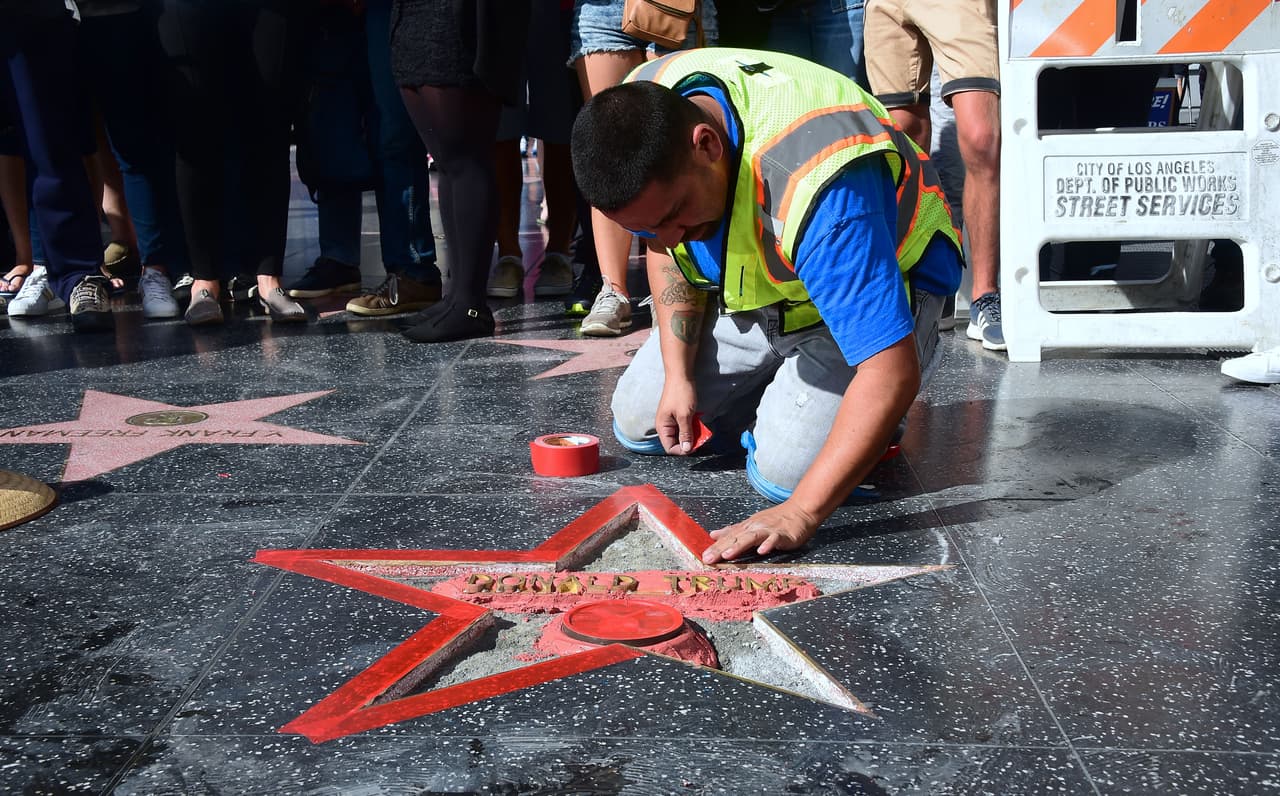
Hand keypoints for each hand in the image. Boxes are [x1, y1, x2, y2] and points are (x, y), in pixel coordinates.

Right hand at [655, 378, 697, 454]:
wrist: (681, 375)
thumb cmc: (680, 393)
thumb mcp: (685, 416)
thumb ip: (686, 434)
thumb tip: (686, 449)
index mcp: (662, 427)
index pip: (670, 448)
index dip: (682, 450)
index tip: (696, 446)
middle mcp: (665, 425)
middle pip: (677, 442)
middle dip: (690, 441)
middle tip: (702, 437)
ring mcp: (671, 420)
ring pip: (683, 434)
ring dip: (693, 433)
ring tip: (702, 429)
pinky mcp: (678, 415)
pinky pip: (685, 426)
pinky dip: (693, 425)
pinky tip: (699, 421)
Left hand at [701, 501, 820, 563]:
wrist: (799, 510)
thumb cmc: (776, 519)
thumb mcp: (751, 524)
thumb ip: (732, 531)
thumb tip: (713, 534)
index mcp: (747, 527)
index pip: (728, 537)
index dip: (715, 547)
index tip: (703, 557)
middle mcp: (755, 527)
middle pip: (735, 538)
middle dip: (721, 549)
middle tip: (708, 559)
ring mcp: (768, 530)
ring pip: (751, 537)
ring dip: (738, 546)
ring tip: (727, 555)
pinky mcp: (782, 534)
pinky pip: (774, 539)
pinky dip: (768, 545)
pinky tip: (761, 552)